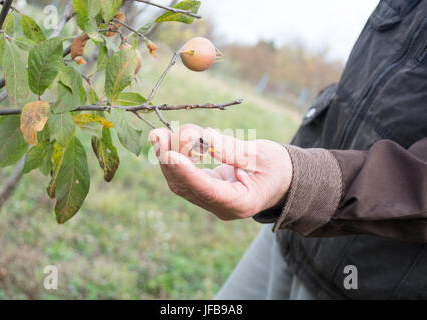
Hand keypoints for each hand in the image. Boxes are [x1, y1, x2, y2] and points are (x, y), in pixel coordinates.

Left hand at [149, 124, 292, 220]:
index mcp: (241, 203)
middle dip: (169, 161)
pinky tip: (168, 140)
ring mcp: (212, 201)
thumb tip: (206, 138)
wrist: (282, 180)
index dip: (188, 173)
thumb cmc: (276, 167)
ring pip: (182, 183)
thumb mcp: (260, 155)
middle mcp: (221, 207)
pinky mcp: (206, 191)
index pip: (208, 190)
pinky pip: (186, 177)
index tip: (170, 154)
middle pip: (187, 187)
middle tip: (157, 134)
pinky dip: (175, 159)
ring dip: (167, 158)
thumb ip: (232, 150)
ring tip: (158, 134)